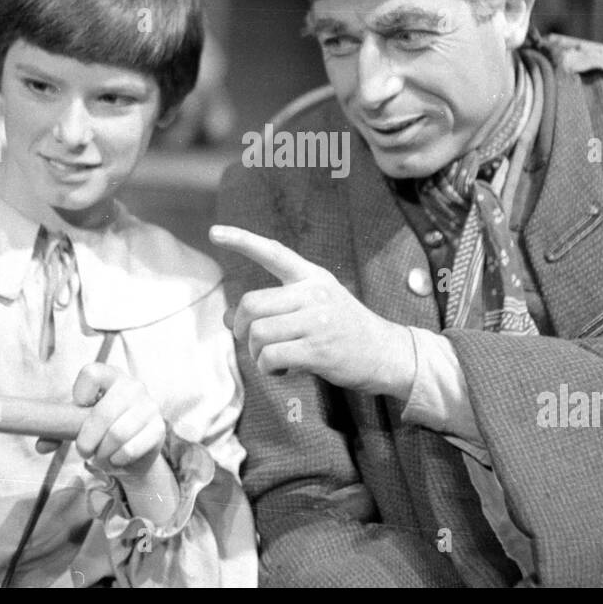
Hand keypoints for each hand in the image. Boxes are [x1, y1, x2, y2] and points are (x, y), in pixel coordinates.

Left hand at [67, 363, 165, 475]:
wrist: (134, 450)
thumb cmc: (103, 430)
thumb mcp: (79, 425)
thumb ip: (59, 431)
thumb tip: (42, 445)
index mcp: (110, 376)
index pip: (92, 372)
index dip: (79, 393)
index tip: (78, 410)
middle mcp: (132, 385)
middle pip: (103, 412)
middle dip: (87, 439)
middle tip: (83, 451)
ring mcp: (148, 405)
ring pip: (117, 433)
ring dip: (102, 452)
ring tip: (101, 455)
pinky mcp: (159, 428)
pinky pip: (131, 448)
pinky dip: (117, 459)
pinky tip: (117, 458)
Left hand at [209, 224, 415, 398]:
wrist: (387, 353)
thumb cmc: (345, 331)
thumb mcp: (314, 309)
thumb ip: (275, 310)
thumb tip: (230, 319)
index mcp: (313, 277)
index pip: (274, 252)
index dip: (242, 241)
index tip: (215, 232)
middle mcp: (314, 293)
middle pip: (252, 303)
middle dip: (243, 328)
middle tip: (253, 342)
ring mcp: (317, 321)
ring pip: (258, 333)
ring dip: (256, 353)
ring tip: (272, 360)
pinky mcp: (319, 349)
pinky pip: (271, 357)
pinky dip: (267, 368)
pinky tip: (281, 370)